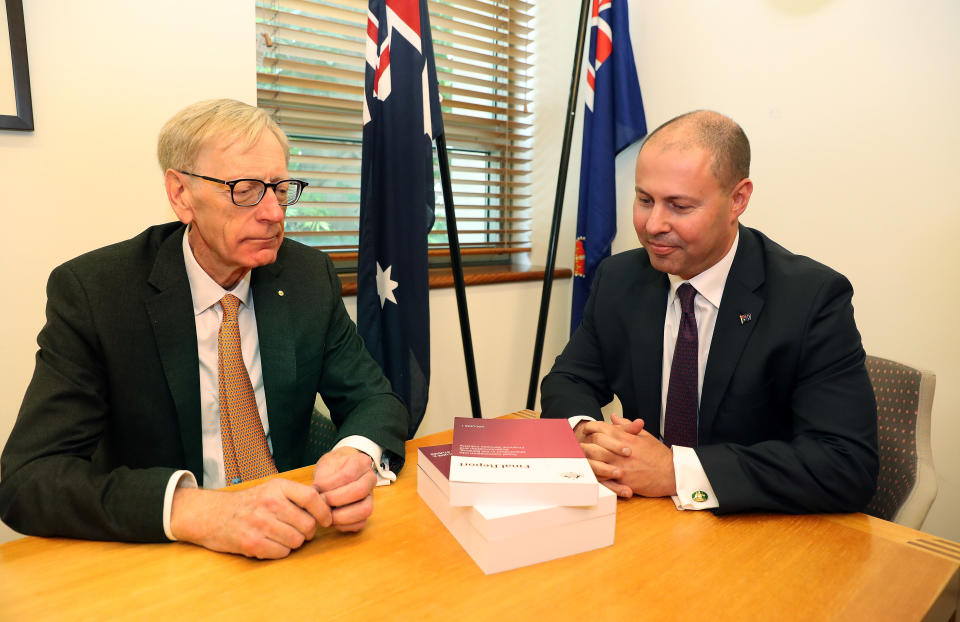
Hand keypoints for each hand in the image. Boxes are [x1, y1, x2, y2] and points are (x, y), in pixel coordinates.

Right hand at [170, 478, 331, 558]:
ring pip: (297, 541)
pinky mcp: (252, 543)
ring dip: (294, 542)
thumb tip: (326, 502)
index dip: (324, 512)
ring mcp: (260, 523)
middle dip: (308, 532)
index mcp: (277, 487)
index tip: (326, 520)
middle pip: (307, 524)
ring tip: (282, 536)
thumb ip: (296, 494)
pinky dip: (281, 551)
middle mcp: (269, 503)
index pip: (312, 498)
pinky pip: (282, 552)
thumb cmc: (248, 503)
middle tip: (300, 531)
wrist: (212, 515)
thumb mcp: (271, 489)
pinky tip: (271, 543)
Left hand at [312, 447, 377, 532]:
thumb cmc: (332, 469)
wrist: (338, 472)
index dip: (330, 484)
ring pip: (365, 510)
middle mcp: (371, 479)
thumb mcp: (325, 466)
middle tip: (321, 502)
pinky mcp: (366, 511)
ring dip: (342, 516)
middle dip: (336, 500)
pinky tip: (332, 520)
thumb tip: (315, 495)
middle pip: (359, 492)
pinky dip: (345, 525)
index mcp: (362, 462)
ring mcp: (371, 496)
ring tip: (326, 514)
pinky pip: (361, 523)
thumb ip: (322, 479)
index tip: (316, 488)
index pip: (348, 474)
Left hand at [578, 416, 675, 497]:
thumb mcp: (644, 436)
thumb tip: (613, 417)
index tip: (585, 429)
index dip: (590, 427)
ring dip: (586, 460)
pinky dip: (596, 476)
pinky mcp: (624, 481)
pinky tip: (591, 474)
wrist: (673, 473)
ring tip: (581, 460)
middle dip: (584, 444)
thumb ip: (627, 426)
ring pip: (596, 461)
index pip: (602, 428)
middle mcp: (622, 451)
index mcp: (627, 438)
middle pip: (595, 444)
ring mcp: (622, 467)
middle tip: (578, 445)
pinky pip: (605, 479)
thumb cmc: (659, 456)